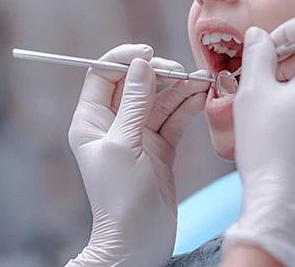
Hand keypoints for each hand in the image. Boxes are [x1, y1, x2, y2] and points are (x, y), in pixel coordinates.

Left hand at [65, 44, 210, 266]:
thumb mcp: (124, 144)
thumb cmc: (120, 198)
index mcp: (92, 120)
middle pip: (137, 82)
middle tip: (181, 72)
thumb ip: (135, 102)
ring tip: (202, 81)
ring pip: (160, 97)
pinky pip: (175, 116)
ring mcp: (139, 132)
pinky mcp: (161, 144)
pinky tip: (202, 96)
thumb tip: (141, 64)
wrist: (140, 241)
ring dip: (181, 87)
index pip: (103, 74)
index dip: (125, 59)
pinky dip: (188, 105)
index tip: (148, 53)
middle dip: (160, 73)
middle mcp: (114, 122)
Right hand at [223, 11, 294, 266]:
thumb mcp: (253, 91)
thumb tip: (260, 35)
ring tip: (266, 108)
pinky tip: (280, 126)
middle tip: (257, 81)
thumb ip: (257, 52)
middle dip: (285, 59)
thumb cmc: (269, 148)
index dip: (286, 30)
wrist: (288, 209)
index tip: (265, 52)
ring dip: (290, 82)